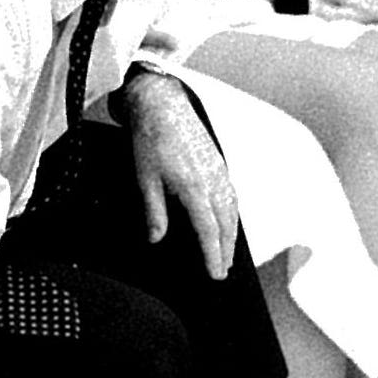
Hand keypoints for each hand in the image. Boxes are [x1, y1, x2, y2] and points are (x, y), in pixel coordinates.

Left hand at [124, 73, 237, 278]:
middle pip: (226, 224)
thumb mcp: (145, 178)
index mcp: (195, 187)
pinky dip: (232, 213)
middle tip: (223, 271)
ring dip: (232, 234)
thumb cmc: (150, 138)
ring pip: (232, 210)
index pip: (209, 230)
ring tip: (227, 253)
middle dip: (226, 250)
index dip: (213, 255)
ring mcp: (219, 170)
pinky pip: (231, 194)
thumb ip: (154, 211)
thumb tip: (156, 238)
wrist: (161, 104)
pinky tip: (228, 219)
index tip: (216, 274)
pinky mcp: (218, 161)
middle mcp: (213, 180)